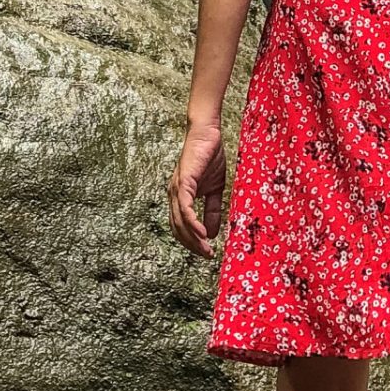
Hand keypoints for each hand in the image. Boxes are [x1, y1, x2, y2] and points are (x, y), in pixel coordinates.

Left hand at [168, 118, 226, 256]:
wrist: (208, 135)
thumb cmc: (210, 158)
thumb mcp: (215, 189)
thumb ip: (212, 210)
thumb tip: (211, 234)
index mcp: (180, 198)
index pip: (181, 227)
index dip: (192, 242)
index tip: (206, 252)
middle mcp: (174, 196)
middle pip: (178, 229)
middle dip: (192, 245)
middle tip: (207, 255)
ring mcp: (177, 189)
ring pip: (180, 221)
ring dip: (193, 238)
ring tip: (206, 249)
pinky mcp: (183, 182)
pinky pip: (185, 207)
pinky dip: (192, 223)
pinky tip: (202, 234)